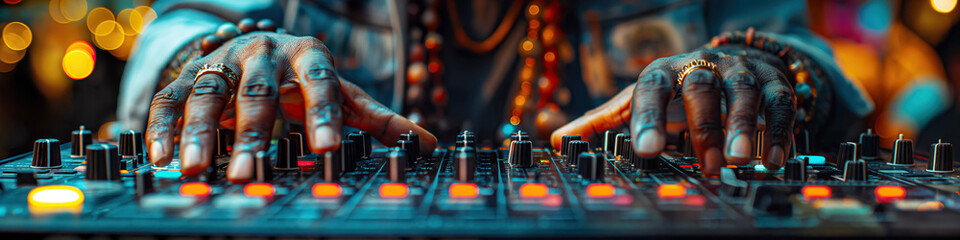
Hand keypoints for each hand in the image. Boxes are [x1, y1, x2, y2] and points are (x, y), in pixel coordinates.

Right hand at [147, 32, 435, 181]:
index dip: (323, 114)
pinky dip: (162, 127)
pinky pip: (168, 100)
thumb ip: (379, 119)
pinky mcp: (187, 76)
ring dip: (200, 132)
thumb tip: (430, 144)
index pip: (319, 81)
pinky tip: (162, 158)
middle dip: (253, 132)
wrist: (256, 45)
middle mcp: (262, 54)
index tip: (327, 149)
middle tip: (248, 171)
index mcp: (307, 55)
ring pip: (208, 94)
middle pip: (258, 92)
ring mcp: (222, 63)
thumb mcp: (343, 91)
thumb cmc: (304, 77)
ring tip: (197, 169)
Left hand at [551, 47, 795, 175]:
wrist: (730, 61)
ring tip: (739, 160)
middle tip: (707, 162)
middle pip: (701, 87)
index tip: (646, 150)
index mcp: (663, 72)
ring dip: (744, 125)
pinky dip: (781, 130)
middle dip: (704, 124)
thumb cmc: (675, 90)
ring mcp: (740, 71)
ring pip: (744, 91)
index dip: (648, 117)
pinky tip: (774, 158)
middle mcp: (702, 65)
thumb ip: (601, 122)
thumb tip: (556, 140)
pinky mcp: (773, 80)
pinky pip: (782, 101)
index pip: (651, 88)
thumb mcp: (638, 100)